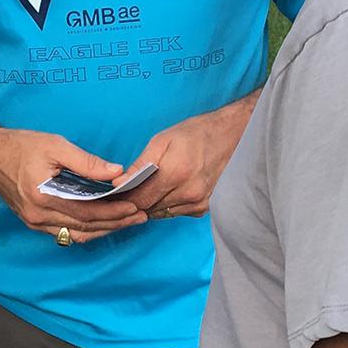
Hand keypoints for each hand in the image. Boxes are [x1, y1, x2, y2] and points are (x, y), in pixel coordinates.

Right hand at [0, 124, 147, 244]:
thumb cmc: (20, 146)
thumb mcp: (55, 145)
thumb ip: (86, 161)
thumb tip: (116, 172)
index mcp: (44, 196)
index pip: (88, 212)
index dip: (114, 213)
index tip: (135, 208)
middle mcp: (38, 216)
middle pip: (85, 228)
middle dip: (115, 224)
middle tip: (139, 217)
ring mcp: (33, 222)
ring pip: (75, 234)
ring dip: (102, 230)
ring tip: (125, 222)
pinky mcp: (32, 221)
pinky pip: (63, 233)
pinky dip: (85, 230)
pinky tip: (100, 223)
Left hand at [123, 101, 251, 219]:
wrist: (231, 136)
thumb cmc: (195, 134)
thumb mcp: (162, 141)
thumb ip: (140, 165)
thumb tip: (119, 183)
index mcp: (176, 173)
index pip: (139, 199)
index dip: (124, 198)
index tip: (116, 192)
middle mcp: (189, 193)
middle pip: (149, 209)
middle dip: (135, 201)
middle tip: (128, 189)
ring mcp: (199, 203)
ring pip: (161, 213)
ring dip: (151, 204)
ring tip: (148, 187)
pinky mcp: (205, 208)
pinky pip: (176, 213)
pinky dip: (167, 205)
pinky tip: (168, 190)